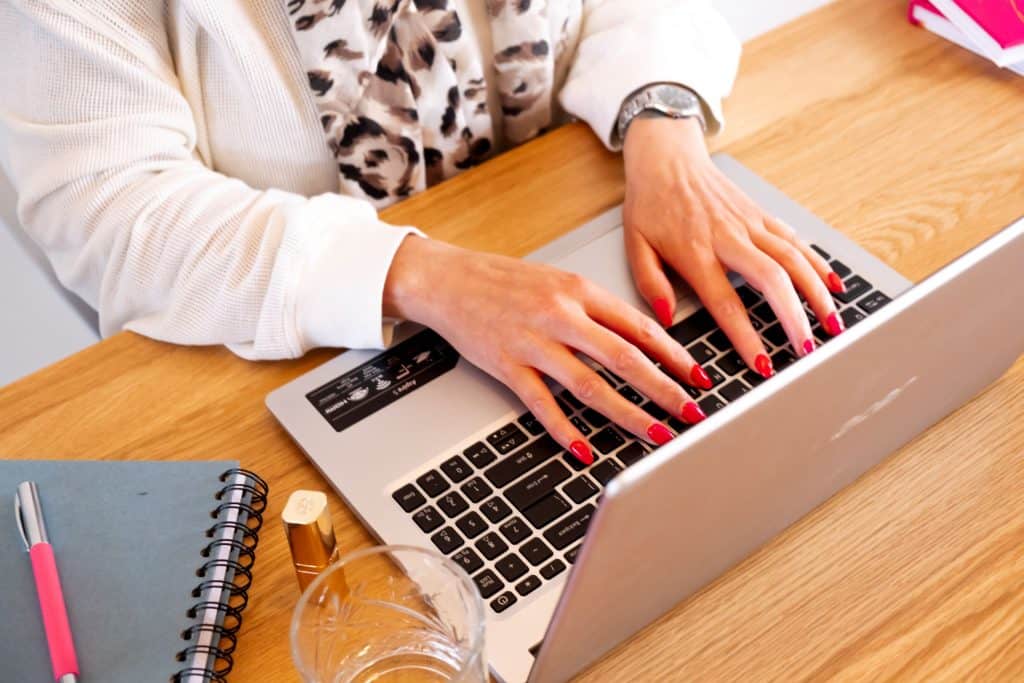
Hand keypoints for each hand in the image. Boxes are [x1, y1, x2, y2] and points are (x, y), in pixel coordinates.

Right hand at [383, 237, 709, 462]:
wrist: (448, 280)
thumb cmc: (503, 281)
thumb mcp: (558, 282)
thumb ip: (596, 309)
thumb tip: (640, 340)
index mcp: (578, 290)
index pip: (638, 326)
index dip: (674, 355)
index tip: (698, 376)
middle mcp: (560, 315)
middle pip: (624, 358)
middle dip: (664, 389)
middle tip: (692, 412)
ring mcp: (533, 342)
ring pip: (590, 385)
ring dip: (628, 414)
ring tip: (655, 434)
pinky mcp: (506, 365)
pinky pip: (542, 404)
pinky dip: (566, 430)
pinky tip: (585, 449)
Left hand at [622, 116, 845, 376]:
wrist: (667, 159)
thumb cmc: (650, 205)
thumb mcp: (634, 246)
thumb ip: (650, 284)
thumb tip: (666, 319)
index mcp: (695, 252)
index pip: (726, 303)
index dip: (746, 337)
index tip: (762, 364)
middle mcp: (728, 238)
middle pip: (771, 280)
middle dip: (794, 317)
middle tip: (807, 349)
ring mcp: (750, 224)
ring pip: (793, 259)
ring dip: (816, 294)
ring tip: (832, 325)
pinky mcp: (761, 214)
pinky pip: (795, 240)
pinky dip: (817, 263)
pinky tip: (833, 286)